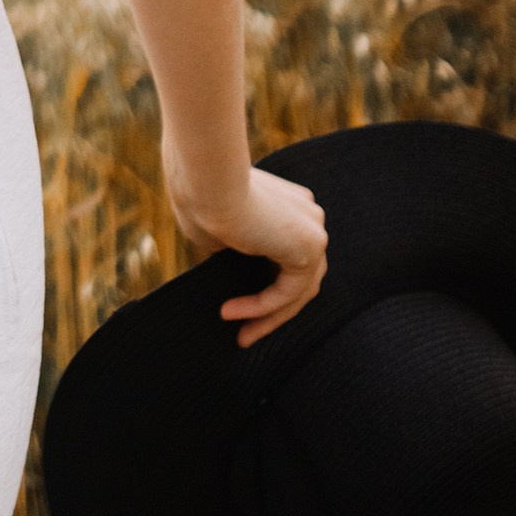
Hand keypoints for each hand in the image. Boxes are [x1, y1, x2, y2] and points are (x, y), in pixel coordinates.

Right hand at [173, 163, 327, 347]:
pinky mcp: (310, 247)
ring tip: (241, 337)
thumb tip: (231, 273)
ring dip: (268, 317)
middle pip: (298, 280)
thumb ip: (233, 252)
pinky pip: (288, 291)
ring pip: (297, 291)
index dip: (264, 289)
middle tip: (244, 334)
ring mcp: (314, 231)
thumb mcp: (216, 232)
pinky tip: (230, 313)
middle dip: (271, 311)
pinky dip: (262, 307)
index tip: (234, 308)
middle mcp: (309, 217)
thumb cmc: (200, 197)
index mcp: (291, 207)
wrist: (207, 178)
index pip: (287, 259)